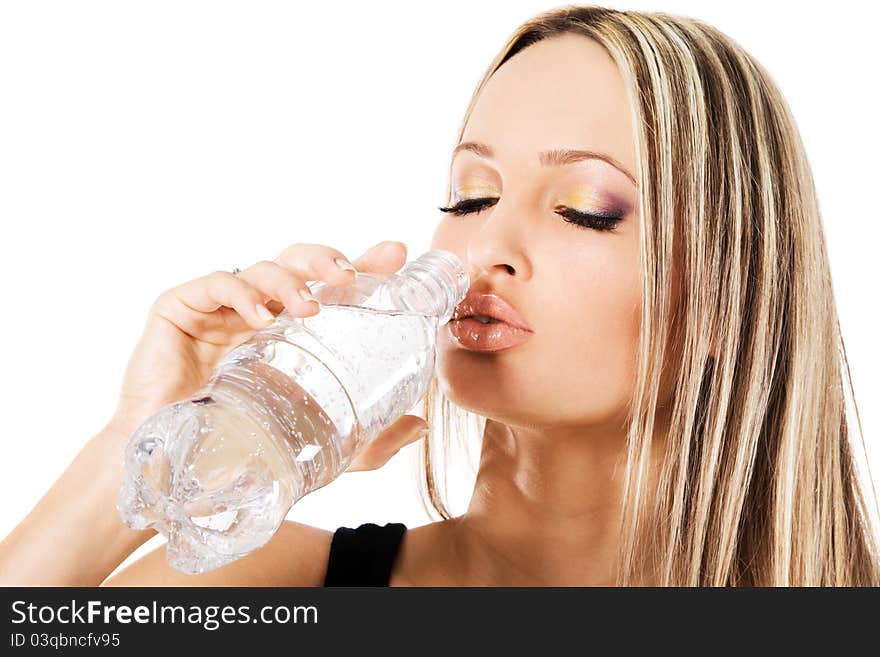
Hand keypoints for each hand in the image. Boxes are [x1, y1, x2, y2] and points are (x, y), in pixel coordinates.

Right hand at [108, 240, 430, 471]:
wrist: (172, 472)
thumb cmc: (242, 449)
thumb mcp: (318, 446)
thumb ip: (369, 442)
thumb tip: (419, 424)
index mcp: (292, 333)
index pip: (331, 288)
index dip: (364, 265)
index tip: (396, 255)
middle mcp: (260, 313)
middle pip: (299, 264)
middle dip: (327, 259)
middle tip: (350, 275)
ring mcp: (221, 310)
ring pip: (262, 267)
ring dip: (290, 280)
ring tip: (309, 307)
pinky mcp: (180, 309)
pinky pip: (215, 284)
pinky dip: (240, 293)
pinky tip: (259, 318)